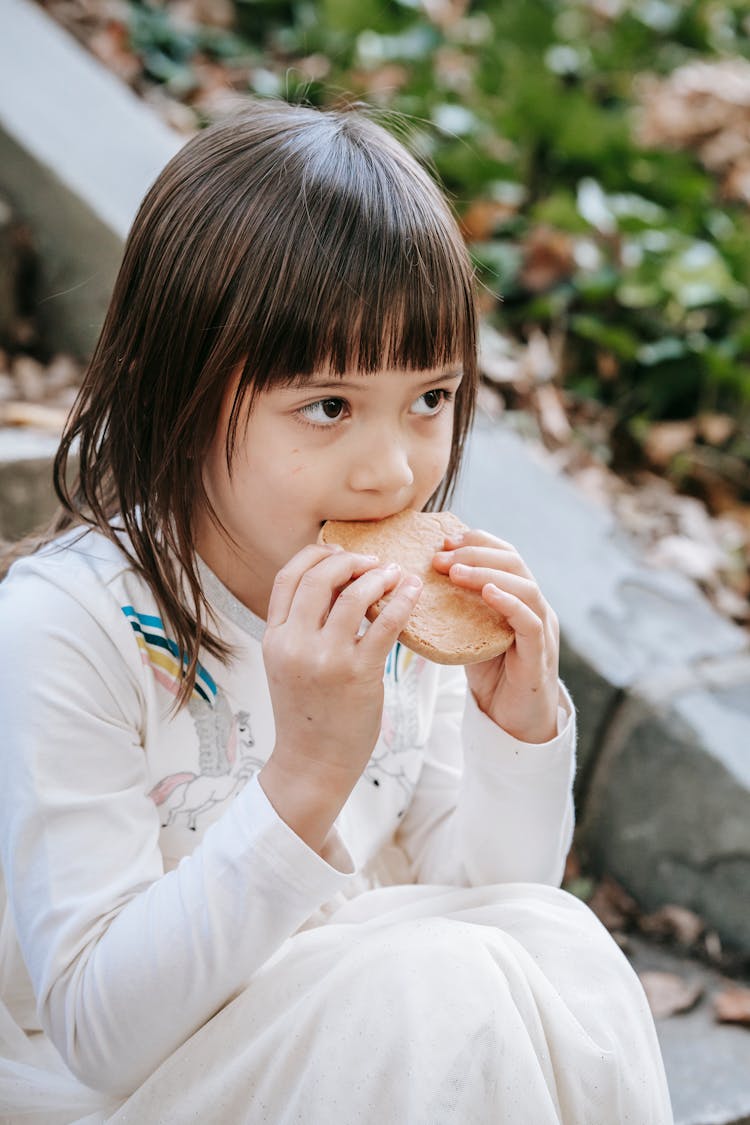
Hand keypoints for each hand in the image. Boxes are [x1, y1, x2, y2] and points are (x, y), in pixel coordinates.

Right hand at [259, 543, 421, 851]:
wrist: (312, 764)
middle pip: (319, 577)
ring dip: (379, 576)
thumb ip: (301, 628)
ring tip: (395, 574)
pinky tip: (412, 593)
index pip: (288, 577)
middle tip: (373, 561)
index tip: (339, 553)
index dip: (316, 555)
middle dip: (350, 560)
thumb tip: (335, 586)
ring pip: (354, 594)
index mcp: (274, 638)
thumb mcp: (288, 665)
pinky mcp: (358, 673)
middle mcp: (294, 644)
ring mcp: (325, 658)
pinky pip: (385, 623)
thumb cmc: (307, 714)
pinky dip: (402, 600)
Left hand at [432, 530, 559, 743]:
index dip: (476, 542)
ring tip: (455, 571)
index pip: (505, 555)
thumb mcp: (470, 635)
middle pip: (514, 562)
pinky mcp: (540, 655)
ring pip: (525, 587)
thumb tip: (413, 588)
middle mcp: (535, 607)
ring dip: (488, 573)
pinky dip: (510, 603)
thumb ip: (456, 610)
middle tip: (440, 556)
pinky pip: (530, 622)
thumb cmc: (492, 678)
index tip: (443, 540)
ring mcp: (542, 630)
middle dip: (475, 553)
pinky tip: (488, 592)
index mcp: (519, 598)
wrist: (514, 725)